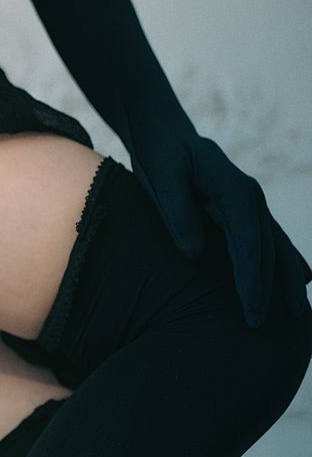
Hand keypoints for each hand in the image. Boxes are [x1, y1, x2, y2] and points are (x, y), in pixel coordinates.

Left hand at [128, 130, 311, 326]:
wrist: (165, 131)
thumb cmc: (160, 153)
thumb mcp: (161, 174)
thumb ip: (176, 211)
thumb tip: (194, 252)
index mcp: (235, 189)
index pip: (250, 241)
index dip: (253, 277)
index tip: (250, 307)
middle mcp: (251, 198)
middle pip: (270, 249)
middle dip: (271, 289)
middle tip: (262, 325)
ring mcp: (252, 205)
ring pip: (278, 247)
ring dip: (288, 281)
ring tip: (296, 316)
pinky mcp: (244, 213)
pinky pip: (270, 243)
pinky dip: (284, 266)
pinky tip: (295, 286)